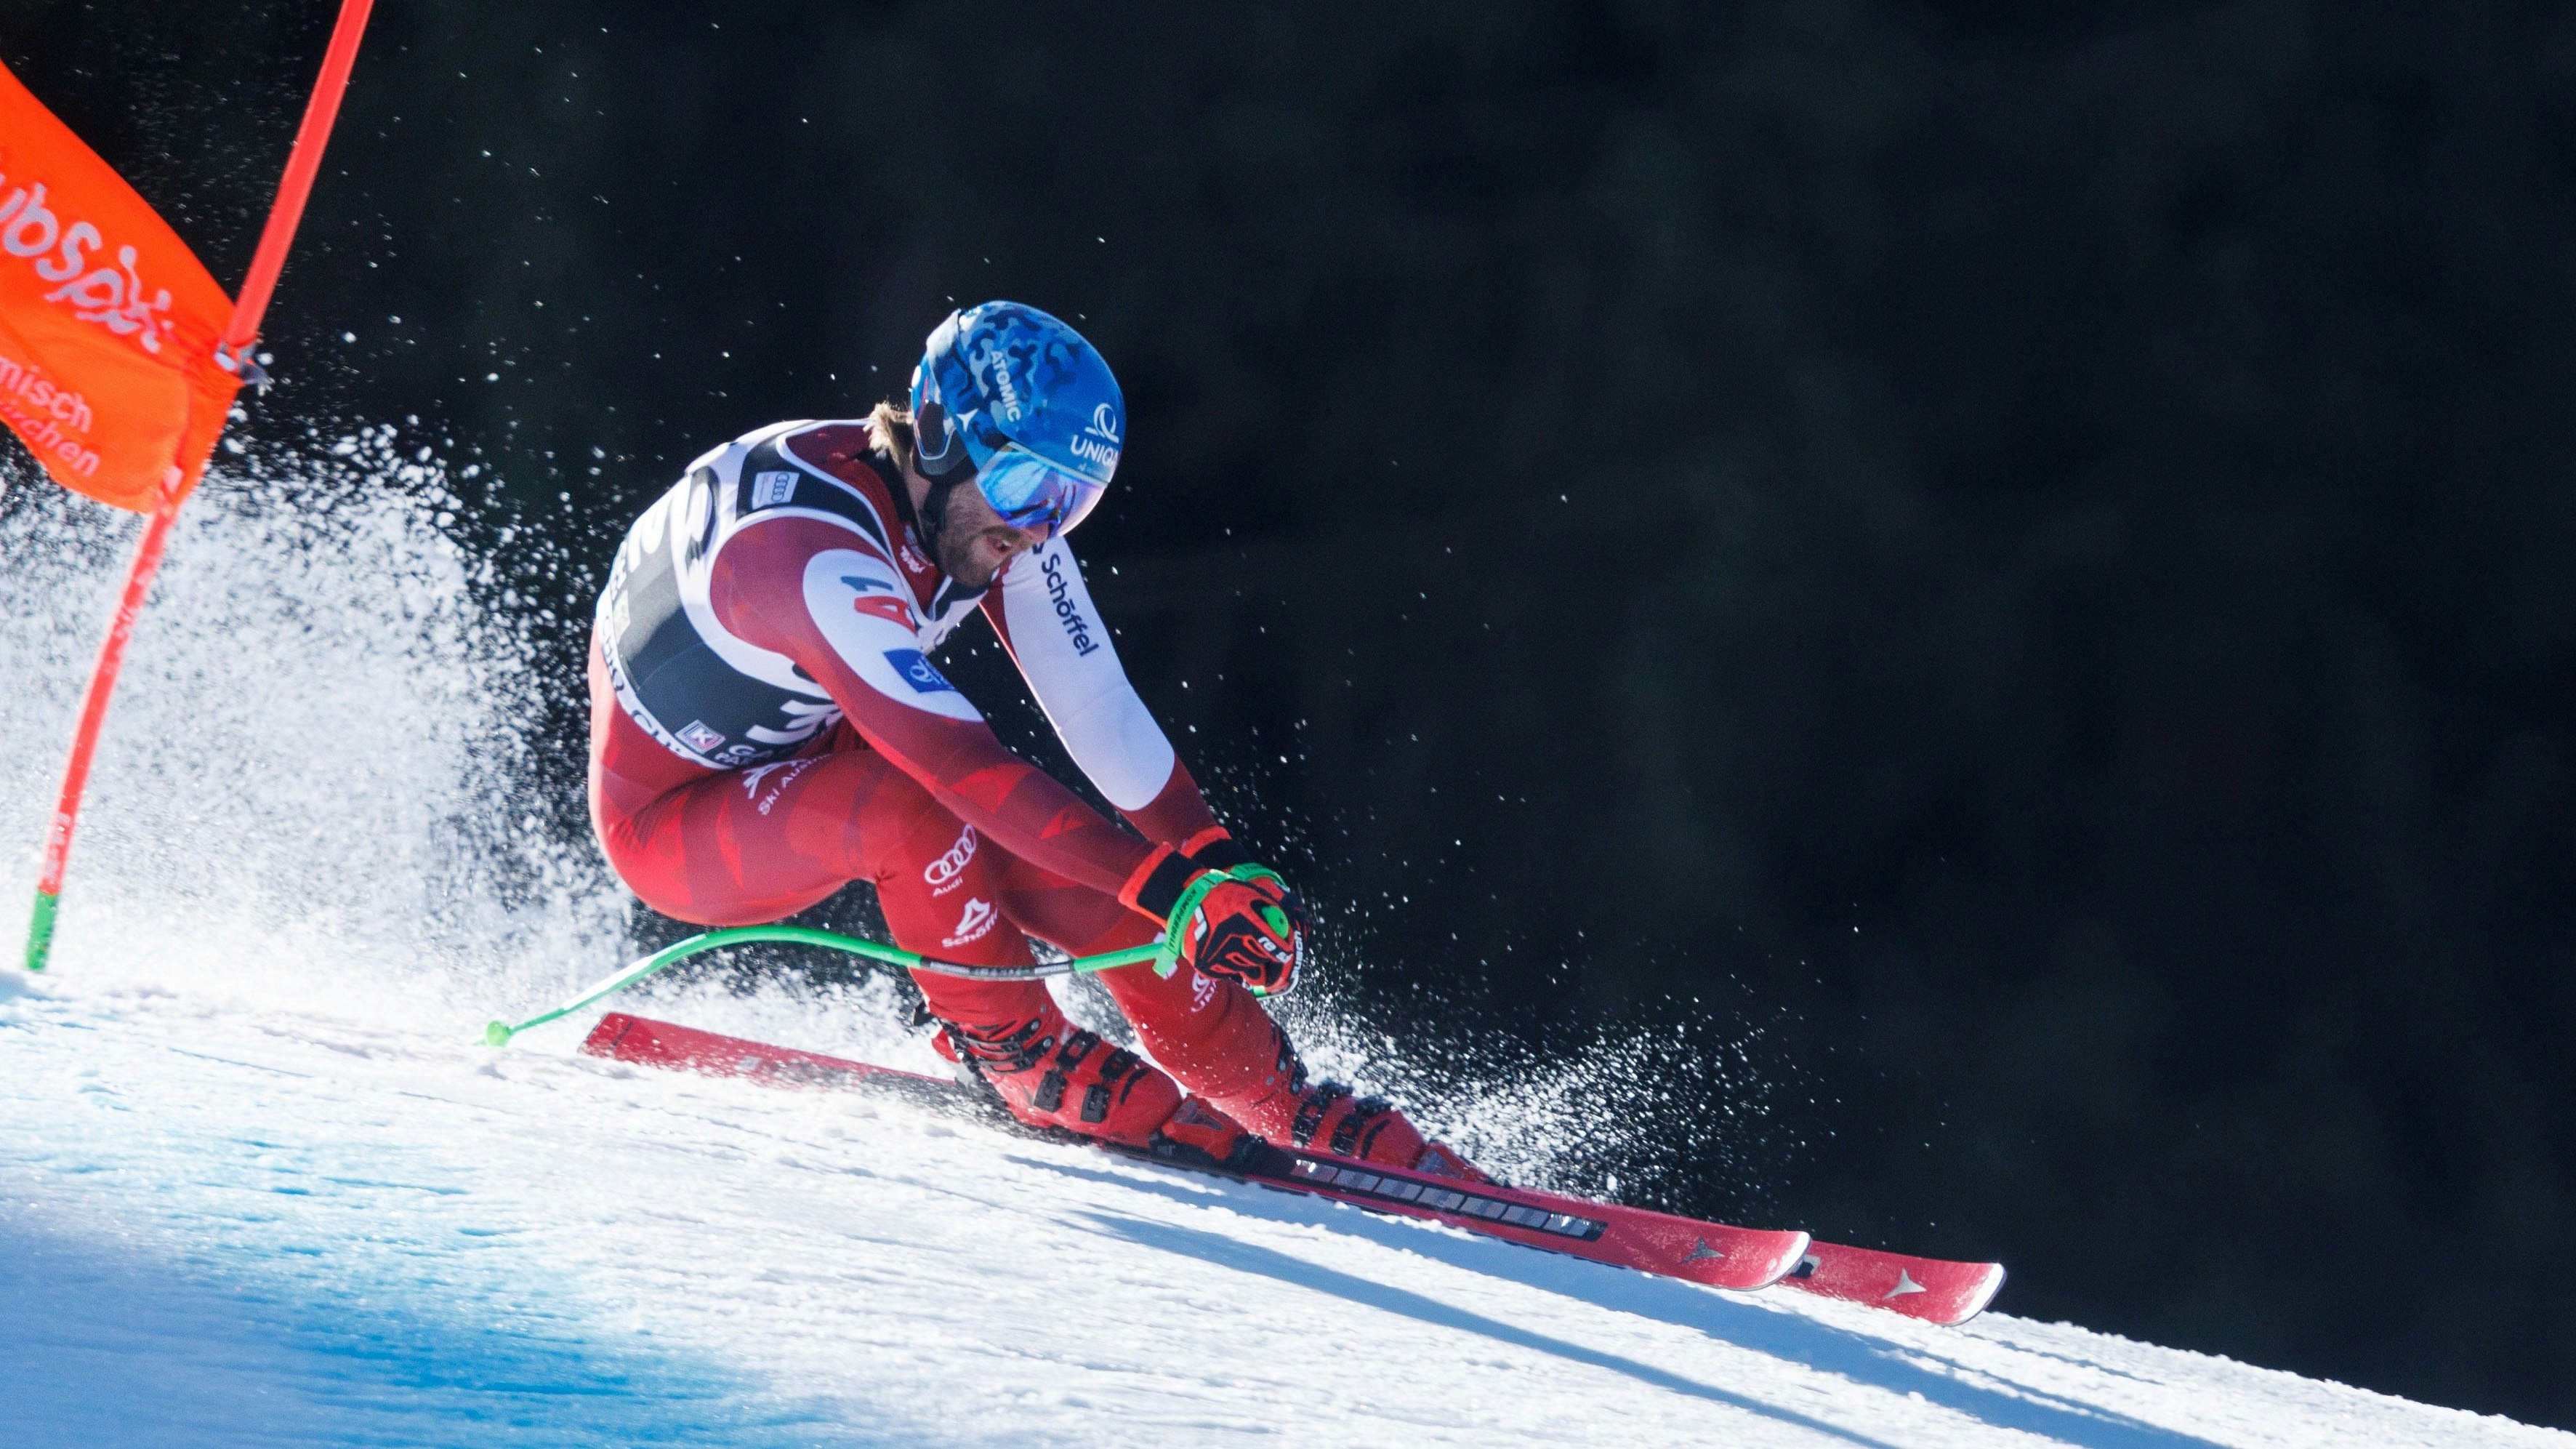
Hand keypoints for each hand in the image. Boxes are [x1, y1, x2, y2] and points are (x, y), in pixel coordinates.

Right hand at [1120, 830, 1310, 995]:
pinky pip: (1228, 972)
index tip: (1284, 954)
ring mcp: (1220, 957)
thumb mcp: (1255, 898)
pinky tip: (1221, 945)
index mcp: (1250, 923)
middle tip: (1249, 937)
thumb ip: (1274, 919)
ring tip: (1232, 937)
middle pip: (1262, 960)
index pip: (1280, 950)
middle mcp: (1235, 942)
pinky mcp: (1208, 967)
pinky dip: (1228, 962)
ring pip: (1246, 967)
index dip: (1283, 952)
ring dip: (1245, 957)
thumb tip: (1290, 943)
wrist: (1187, 900)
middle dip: (1261, 951)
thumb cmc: (1227, 896)